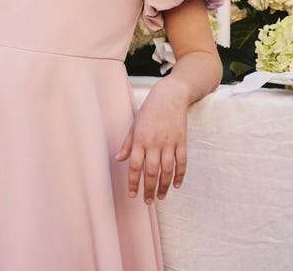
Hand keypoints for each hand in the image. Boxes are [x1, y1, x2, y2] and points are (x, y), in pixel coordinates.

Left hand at [115, 82, 187, 203]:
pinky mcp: (181, 141)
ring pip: (167, 170)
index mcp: (140, 139)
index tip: (132, 195)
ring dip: (164, 186)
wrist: (169, 97)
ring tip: (161, 197)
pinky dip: (180, 175)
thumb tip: (118, 159)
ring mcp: (169, 143)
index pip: (135, 166)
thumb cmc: (148, 112)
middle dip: (149, 189)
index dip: (133, 182)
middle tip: (148, 202)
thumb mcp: (134, 125)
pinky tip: (176, 185)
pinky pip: (182, 162)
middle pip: (151, 172)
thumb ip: (127, 144)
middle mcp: (154, 143)